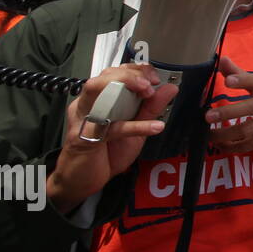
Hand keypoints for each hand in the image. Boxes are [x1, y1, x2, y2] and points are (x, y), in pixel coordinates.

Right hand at [49, 64, 177, 212]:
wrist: (83, 181)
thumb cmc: (107, 152)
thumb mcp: (135, 127)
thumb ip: (151, 108)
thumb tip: (169, 87)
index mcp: (98, 99)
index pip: (114, 72)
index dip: (136, 70)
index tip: (155, 77)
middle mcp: (86, 104)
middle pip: (103, 76)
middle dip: (130, 75)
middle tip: (150, 85)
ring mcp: (83, 119)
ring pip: (96, 90)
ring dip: (124, 87)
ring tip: (148, 93)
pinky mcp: (85, 137)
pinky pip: (110, 127)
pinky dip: (135, 126)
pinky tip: (155, 127)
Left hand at [205, 56, 252, 153]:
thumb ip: (240, 74)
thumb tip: (221, 60)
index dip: (242, 81)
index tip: (228, 81)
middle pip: (251, 108)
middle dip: (229, 113)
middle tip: (208, 116)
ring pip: (247, 130)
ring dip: (225, 134)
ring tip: (209, 134)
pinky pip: (248, 145)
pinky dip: (232, 147)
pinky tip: (219, 144)